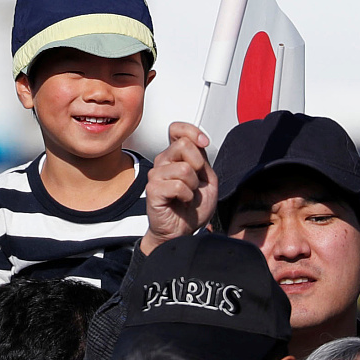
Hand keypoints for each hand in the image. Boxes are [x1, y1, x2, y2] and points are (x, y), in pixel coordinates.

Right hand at [141, 122, 217, 254]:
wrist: (183, 230)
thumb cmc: (191, 207)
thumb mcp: (207, 179)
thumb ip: (202, 160)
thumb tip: (199, 142)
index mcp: (175, 156)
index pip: (177, 129)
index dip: (192, 131)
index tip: (203, 143)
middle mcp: (163, 162)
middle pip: (183, 145)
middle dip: (198, 166)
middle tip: (195, 182)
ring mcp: (156, 175)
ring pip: (184, 168)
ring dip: (193, 186)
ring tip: (188, 195)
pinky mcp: (153, 190)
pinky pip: (178, 185)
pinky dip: (187, 195)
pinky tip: (182, 201)